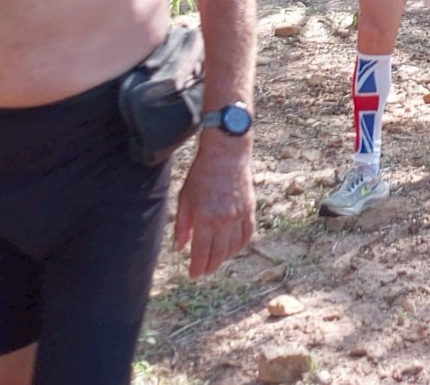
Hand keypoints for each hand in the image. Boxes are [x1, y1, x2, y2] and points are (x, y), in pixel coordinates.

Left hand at [174, 139, 254, 276]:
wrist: (226, 154)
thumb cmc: (202, 174)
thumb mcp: (185, 198)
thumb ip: (182, 225)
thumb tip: (179, 247)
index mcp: (204, 218)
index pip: (201, 253)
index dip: (197, 267)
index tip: (193, 274)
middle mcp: (223, 221)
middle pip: (218, 254)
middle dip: (210, 266)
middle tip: (204, 271)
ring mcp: (239, 216)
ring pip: (233, 247)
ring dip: (224, 258)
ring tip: (216, 261)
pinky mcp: (250, 210)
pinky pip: (247, 235)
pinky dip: (240, 245)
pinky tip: (233, 248)